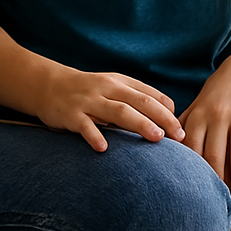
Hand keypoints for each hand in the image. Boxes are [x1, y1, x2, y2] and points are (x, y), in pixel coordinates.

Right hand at [34, 66, 182, 151]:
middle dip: (161, 118)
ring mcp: (88, 101)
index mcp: (119, 82)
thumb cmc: (88, 90)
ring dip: (139, 123)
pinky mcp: (71, 114)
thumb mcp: (113, 86)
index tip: (181, 131)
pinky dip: (94, 135)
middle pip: (138, 102)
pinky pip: (84, 125)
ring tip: (156, 137)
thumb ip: (138, 96)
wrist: (49, 85)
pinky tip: (103, 148)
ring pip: (117, 111)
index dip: (167, 113)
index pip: (149, 95)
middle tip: (178, 136)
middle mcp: (106, 89)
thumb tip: (170, 111)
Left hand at [179, 49, 230, 207]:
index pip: (193, 151)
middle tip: (221, 206)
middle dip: (218, 185)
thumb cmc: (219, 90)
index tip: (196, 195)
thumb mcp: (198, 104)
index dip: (195, 175)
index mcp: (199, 114)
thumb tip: (167, 153)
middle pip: (216, 157)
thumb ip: (184, 127)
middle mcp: (219, 114)